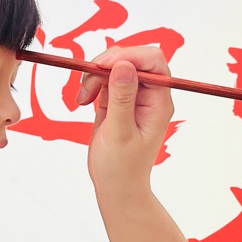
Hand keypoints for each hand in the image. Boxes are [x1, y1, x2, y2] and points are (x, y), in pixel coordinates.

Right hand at [81, 46, 174, 205]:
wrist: (115, 186)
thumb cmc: (122, 168)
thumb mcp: (120, 133)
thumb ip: (122, 98)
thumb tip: (124, 65)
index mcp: (159, 102)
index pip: (152, 61)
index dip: (128, 56)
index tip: (103, 66)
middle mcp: (149, 94)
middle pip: (132, 58)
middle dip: (107, 64)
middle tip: (87, 83)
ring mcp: (133, 95)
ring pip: (115, 64)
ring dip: (95, 74)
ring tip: (83, 98)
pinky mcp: (117, 98)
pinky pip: (104, 77)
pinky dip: (90, 82)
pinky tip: (83, 100)